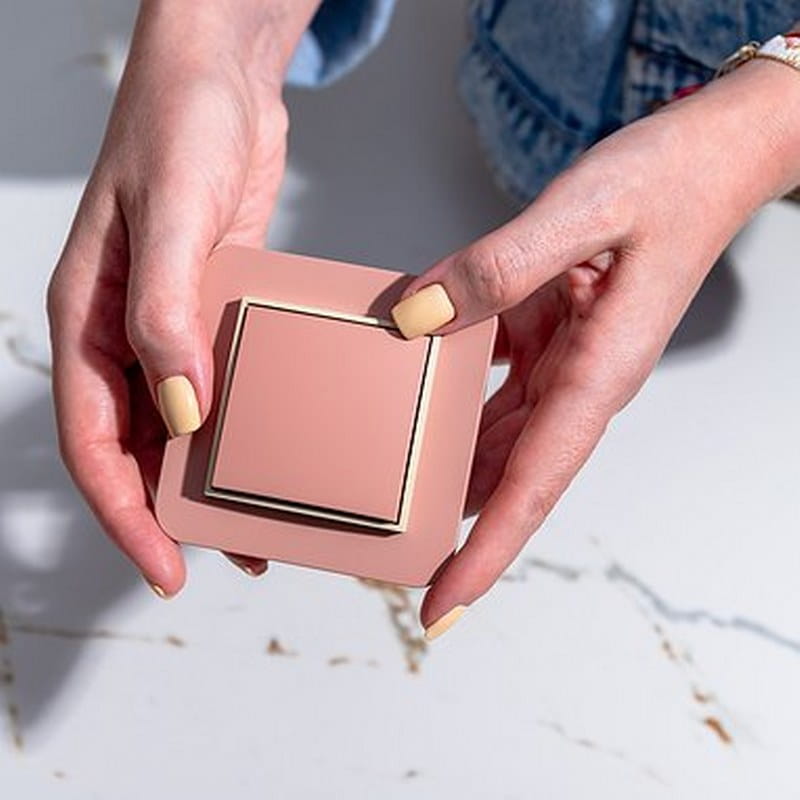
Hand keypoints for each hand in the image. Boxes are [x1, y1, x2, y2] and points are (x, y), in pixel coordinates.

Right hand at [46, 1, 317, 595]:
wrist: (222, 82)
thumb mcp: (168, 218)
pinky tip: (275, 449)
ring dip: (210, 478)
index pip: (91, 440)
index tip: (164, 564)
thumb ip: (164, 313)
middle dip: (168, 510)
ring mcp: (173, 328)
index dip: (123, 511)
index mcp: (89, 321)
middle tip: (222, 555)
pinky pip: (222, 386)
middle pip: (135, 447)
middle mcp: (125, 334)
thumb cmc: (178, 129)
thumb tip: (179, 408)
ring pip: (180, 426)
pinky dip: (242, 427)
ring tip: (256, 523)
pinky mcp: (217, 314)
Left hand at [390, 58, 799, 638]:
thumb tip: (416, 317)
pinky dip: (455, 389)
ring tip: (390, 490)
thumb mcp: (579, 213)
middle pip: (507, 476)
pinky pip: (495, 376)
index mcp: (597, 376)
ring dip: (448, 463)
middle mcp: (580, 382)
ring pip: (496, 432)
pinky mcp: (551, 330)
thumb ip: (496, 267)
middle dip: (455, 523)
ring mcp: (565, 360)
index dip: (485, 552)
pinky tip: (415, 384)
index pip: (533, 487)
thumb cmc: (668, 182)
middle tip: (392, 556)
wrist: (714, 155)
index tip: (440, 605)